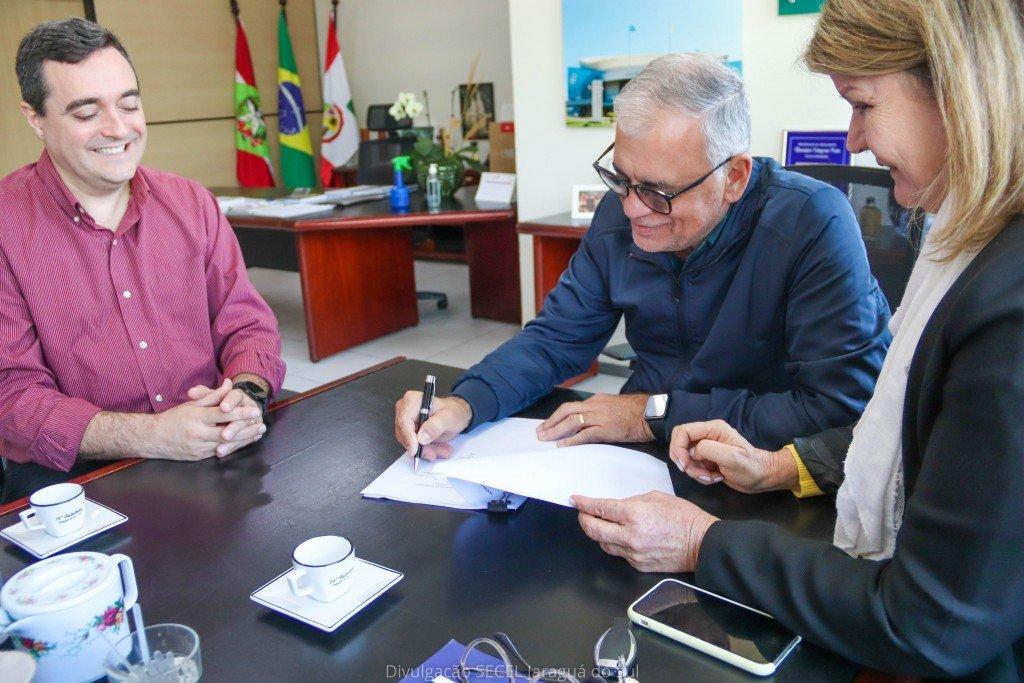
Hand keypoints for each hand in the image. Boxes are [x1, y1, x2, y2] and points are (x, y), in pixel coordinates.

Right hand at [147, 385, 262, 460]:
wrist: (153, 438)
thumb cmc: (174, 418)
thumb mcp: (193, 404)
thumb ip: (213, 395)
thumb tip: (230, 383)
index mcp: (196, 417)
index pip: (223, 414)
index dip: (240, 413)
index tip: (255, 411)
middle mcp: (198, 433)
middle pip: (228, 432)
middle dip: (247, 429)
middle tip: (262, 424)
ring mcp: (198, 447)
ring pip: (226, 444)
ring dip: (244, 439)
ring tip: (258, 433)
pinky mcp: (199, 457)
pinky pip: (219, 452)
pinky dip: (233, 447)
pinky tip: (245, 442)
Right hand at [394, 392, 472, 459]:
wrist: (456, 414)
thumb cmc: (453, 411)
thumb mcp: (449, 417)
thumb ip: (436, 425)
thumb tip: (421, 437)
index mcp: (413, 400)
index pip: (404, 421)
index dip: (408, 437)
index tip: (415, 450)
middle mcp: (406, 409)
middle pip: (404, 433)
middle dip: (420, 446)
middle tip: (434, 453)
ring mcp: (406, 420)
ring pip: (408, 442)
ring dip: (424, 450)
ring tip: (440, 450)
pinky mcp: (408, 430)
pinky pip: (412, 445)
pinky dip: (424, 449)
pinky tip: (436, 449)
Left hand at [537, 393, 652, 446]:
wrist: (650, 413)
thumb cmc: (635, 411)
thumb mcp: (613, 406)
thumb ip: (598, 411)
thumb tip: (586, 421)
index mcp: (596, 400)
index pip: (572, 407)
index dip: (557, 416)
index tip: (548, 423)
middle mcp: (595, 405)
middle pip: (566, 411)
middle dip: (551, 422)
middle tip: (540, 432)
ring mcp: (599, 417)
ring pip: (571, 422)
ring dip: (556, 431)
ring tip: (546, 438)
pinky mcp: (605, 429)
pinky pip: (583, 434)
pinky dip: (571, 440)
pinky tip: (562, 445)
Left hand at [572, 491, 717, 572]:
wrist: (702, 544)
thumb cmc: (684, 517)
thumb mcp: (656, 497)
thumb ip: (632, 502)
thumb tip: (615, 507)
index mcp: (634, 515)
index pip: (599, 509)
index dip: (583, 504)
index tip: (575, 500)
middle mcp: (630, 536)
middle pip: (593, 530)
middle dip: (583, 520)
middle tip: (582, 513)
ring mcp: (633, 553)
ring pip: (603, 544)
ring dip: (598, 534)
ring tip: (600, 524)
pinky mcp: (638, 565)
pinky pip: (618, 554)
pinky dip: (615, 544)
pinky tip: (619, 537)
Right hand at [669, 420, 796, 493]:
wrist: (763, 478)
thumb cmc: (751, 467)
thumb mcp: (731, 457)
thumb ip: (708, 449)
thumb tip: (691, 452)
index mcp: (713, 429)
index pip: (683, 431)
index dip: (678, 448)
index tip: (685, 465)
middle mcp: (707, 435)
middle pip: (680, 443)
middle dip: (684, 461)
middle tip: (695, 473)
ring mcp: (706, 447)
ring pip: (685, 457)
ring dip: (694, 471)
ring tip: (711, 477)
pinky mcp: (706, 459)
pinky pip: (693, 466)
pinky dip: (699, 475)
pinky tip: (714, 478)